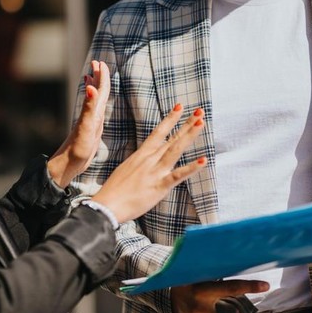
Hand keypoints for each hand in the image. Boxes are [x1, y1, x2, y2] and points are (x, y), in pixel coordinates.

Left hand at [48, 61, 110, 187]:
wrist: (68, 164)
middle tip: (98, 63)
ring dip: (96, 87)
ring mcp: (91, 122)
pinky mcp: (91, 130)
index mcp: (93, 112)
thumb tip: (90, 88)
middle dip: (98, 77)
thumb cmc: (77, 148)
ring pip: (95, 101)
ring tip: (93, 77)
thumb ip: (88, 108)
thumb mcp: (85, 127)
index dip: (102, 77)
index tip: (101, 63)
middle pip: (97, 92)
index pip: (100, 90)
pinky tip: (95, 105)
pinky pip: (95, 111)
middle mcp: (91, 115)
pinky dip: (95, 103)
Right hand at [91, 105, 205, 223]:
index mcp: (142, 154)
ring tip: (201, 123)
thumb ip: (140, 163)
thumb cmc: (115, 190)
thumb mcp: (127, 169)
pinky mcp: (160, 186)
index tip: (180, 107)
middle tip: (200, 111)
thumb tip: (145, 160)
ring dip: (189, 135)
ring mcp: (155, 171)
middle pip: (172, 138)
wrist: (108, 205)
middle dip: (186, 124)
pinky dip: (191, 168)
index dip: (170, 119)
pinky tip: (203, 160)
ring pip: (176, 149)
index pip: (158, 132)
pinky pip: (178, 175)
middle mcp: (150, 159)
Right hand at [171, 280, 270, 312]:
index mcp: (201, 290)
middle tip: (227, 298)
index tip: (264, 285)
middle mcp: (200, 308)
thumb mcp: (197, 275)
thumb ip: (213, 273)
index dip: (249, 286)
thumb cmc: (187, 283)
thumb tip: (235, 263)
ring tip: (213, 305)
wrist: (169, 300)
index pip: (231, 288)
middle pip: (232, 308)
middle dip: (234, 304)